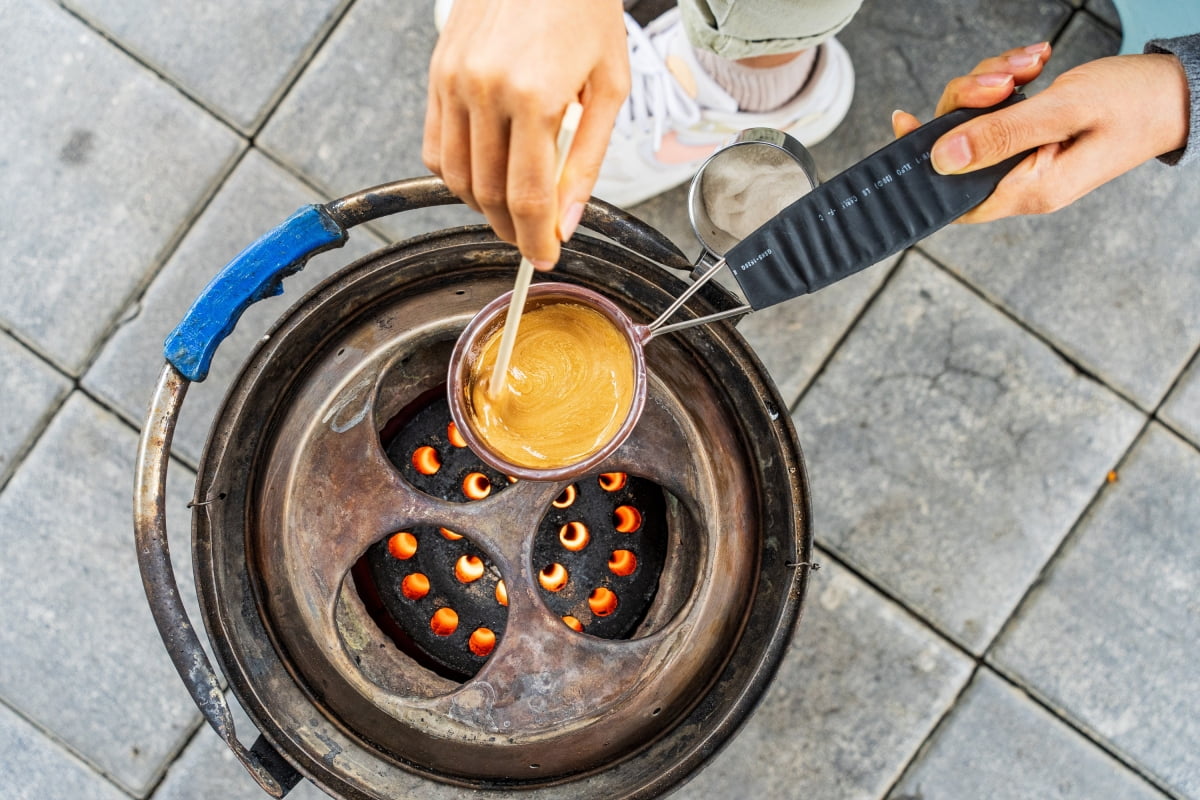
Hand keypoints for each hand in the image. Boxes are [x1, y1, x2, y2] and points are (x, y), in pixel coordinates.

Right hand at [423, 0, 628, 269]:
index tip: (545, 257)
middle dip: (511, 229)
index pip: (528, 196)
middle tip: (532, 241)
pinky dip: (454, 174)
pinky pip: (433, 145)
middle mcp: (485, 90)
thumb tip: (568, 221)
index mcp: (534, 96)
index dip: (535, 239)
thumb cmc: (584, 8)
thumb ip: (587, 161)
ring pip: (454, 176)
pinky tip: (481, 177)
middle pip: (489, 193)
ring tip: (509, 212)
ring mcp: (453, 80)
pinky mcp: (437, 73)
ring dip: (482, 207)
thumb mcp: (608, 88)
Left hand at [891, 43, 1189, 221]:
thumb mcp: (1064, 111)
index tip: (906, 124)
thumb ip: (1001, 135)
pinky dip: (1008, 80)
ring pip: (976, 122)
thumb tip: (941, 159)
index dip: (920, 167)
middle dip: (968, 102)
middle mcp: (1023, 182)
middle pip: (958, 150)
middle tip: (1001, 79)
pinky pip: (999, 110)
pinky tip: (1032, 64)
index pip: (951, 198)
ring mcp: (1027, 160)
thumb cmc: (1135, 103)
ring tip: (1028, 64)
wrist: (1179, 92)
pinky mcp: (1032, 137)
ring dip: (992, 83)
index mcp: (1030, 190)